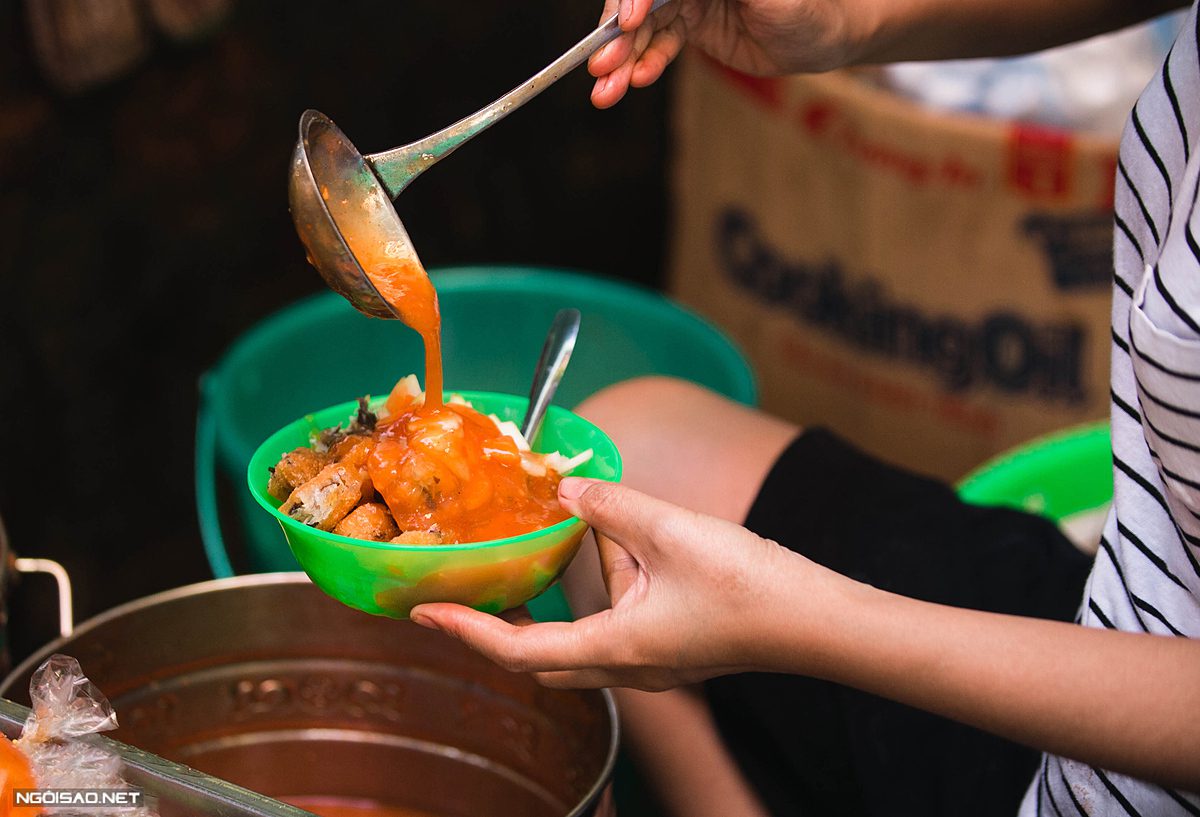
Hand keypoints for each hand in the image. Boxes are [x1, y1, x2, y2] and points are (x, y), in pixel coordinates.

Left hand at [409, 477, 806, 689]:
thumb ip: (610, 504)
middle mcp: (626, 663)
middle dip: (498, 627)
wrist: (816, 618)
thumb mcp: (669, 531)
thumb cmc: (748, 587)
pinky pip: (616, 620)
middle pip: (543, 657)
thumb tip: (566, 484)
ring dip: (556, 598)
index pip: (520, 651)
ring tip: (533, 551)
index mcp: (615, 647)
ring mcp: (651, 658)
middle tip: (462, 596)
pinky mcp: (672, 642)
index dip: (467, 632)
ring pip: (580, 636)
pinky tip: (607, 542)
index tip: (425, 615)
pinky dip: (597, 588)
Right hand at [587, 0, 864, 107]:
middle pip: (639, 3)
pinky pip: (657, 47)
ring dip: (621, 61)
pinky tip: (636, 82)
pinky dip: (643, 66)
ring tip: (606, 92)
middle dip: (616, 35)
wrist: (827, 39)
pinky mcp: (692, 29)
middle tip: (601, 66)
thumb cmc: (807, 6)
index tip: (629, 23)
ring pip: (641, 29)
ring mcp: (687, 2)